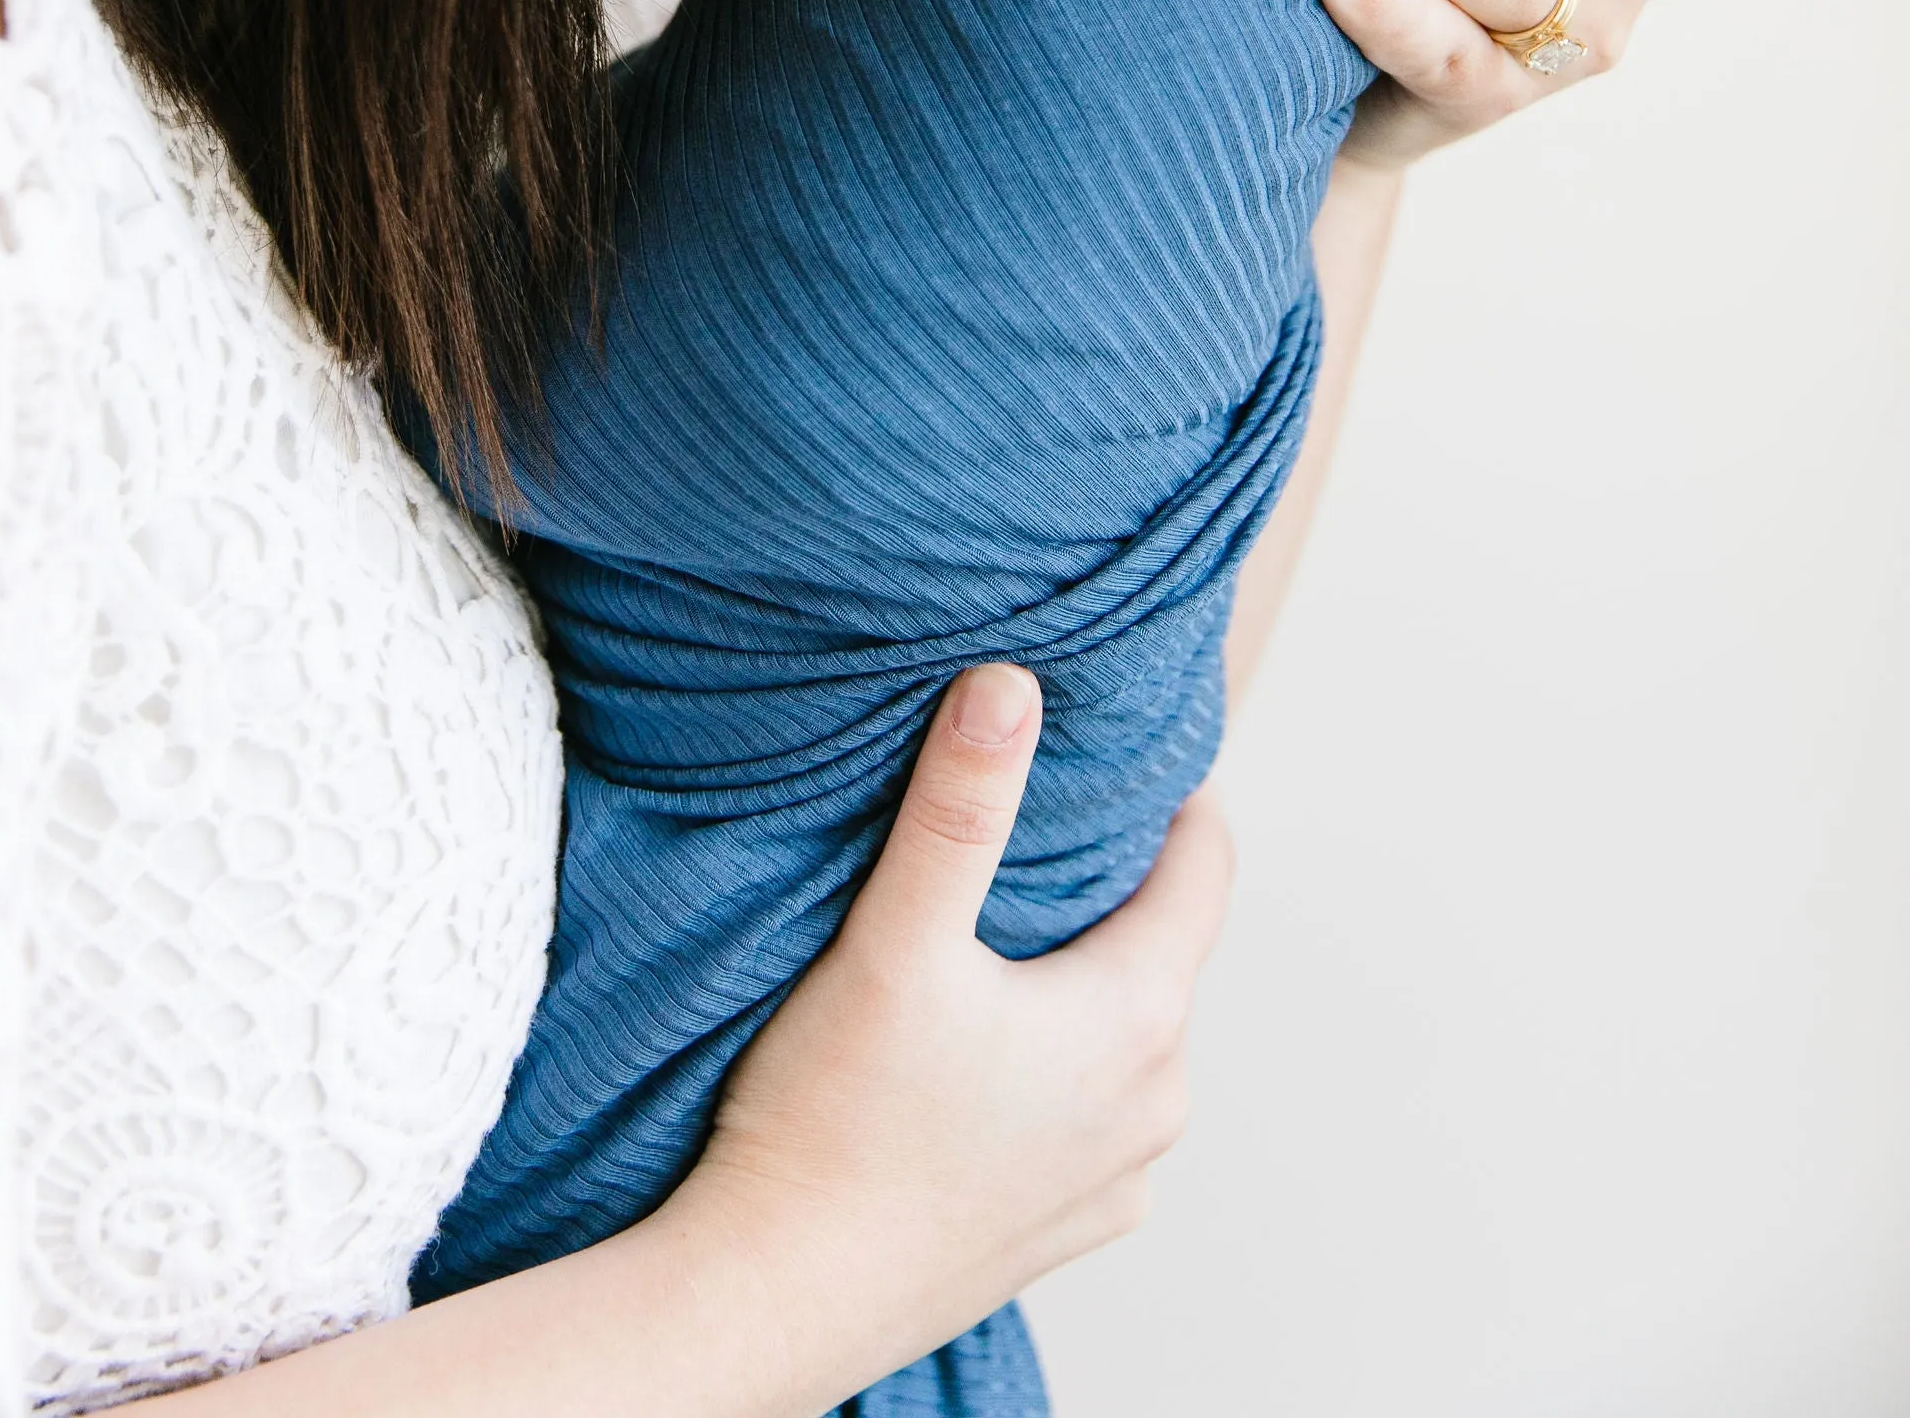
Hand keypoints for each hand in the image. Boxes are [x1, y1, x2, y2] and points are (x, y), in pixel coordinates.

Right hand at [666, 665, 1233, 1416]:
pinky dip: (1059, 1067)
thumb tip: (1009, 685)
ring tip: (1002, 932)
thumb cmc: (832, 1119)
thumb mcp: (896, 938)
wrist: (775, 1296)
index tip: (1124, 742)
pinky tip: (982, 1052)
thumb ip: (960, 807)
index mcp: (1137, 1020)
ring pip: (1128, 1035)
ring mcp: (1115, 1178)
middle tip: (1040, 820)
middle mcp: (1154, 1105)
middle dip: (1113, 882)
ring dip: (1085, 979)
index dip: (1173, 792)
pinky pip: (1093, 1114)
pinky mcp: (1065, 1228)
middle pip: (1164, 950)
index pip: (1206, 866)